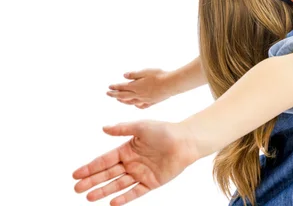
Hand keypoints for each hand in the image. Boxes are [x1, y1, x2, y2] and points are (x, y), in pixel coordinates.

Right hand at [72, 120, 198, 204]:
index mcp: (127, 149)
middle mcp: (132, 163)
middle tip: (76, 189)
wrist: (186, 141)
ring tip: (89, 197)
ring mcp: (141, 173)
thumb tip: (103, 128)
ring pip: (118, 184)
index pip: (104, 160)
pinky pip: (135, 192)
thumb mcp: (141, 127)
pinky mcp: (152, 183)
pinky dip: (124, 198)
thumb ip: (122, 129)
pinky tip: (112, 203)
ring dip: (104, 191)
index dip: (90, 167)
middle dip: (92, 181)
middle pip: (108, 174)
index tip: (75, 174)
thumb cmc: (165, 131)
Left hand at [107, 69, 171, 108]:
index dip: (115, 87)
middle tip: (108, 94)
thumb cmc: (159, 75)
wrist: (171, 84)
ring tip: (118, 100)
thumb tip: (124, 76)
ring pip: (131, 102)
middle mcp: (139, 94)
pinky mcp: (152, 102)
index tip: (109, 87)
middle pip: (124, 96)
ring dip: (123, 101)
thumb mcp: (145, 71)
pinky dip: (136, 105)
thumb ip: (134, 74)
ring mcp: (145, 99)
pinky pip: (141, 106)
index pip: (122, 87)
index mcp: (136, 86)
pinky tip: (135, 105)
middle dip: (115, 95)